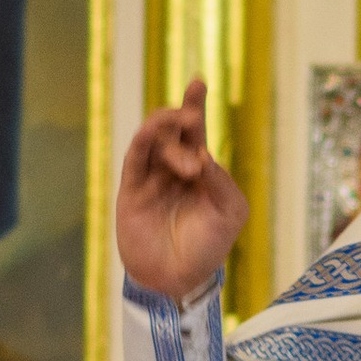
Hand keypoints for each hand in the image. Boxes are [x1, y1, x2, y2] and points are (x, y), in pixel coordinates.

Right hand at [117, 79, 248, 304]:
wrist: (179, 279)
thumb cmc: (209, 246)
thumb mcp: (230, 212)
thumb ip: (221, 180)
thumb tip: (201, 155)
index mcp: (199, 169)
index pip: (195, 131)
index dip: (195, 105)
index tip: (198, 82)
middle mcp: (173, 169)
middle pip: (173, 129)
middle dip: (183, 118)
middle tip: (195, 129)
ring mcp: (150, 178)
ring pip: (152, 140)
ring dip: (165, 129)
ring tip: (183, 137)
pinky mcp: (131, 191)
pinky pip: (135, 159)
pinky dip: (143, 142)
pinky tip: (152, 132)